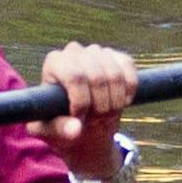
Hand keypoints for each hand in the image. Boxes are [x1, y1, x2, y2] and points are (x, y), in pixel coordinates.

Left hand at [34, 43, 135, 173]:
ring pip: (116, 76)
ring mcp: (98, 52)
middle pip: (97, 78)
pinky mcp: (118, 57)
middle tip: (94, 121)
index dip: (82, 102)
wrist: (80, 122)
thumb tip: (76, 129)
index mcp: (54, 62)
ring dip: (114, 103)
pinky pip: (130, 70)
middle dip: (100, 106)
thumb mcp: (51, 131)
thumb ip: (59, 130)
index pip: (75, 76)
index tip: (79, 118)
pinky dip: (129, 91)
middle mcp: (75, 51)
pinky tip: (120, 103)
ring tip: (104, 115)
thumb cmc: (58, 124)